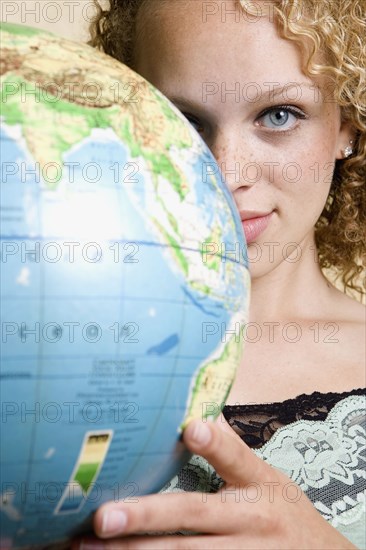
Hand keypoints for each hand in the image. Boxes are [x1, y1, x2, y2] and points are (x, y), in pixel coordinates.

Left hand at [74, 418, 355, 548]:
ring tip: (91, 548)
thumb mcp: (268, 478)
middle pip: (197, 516)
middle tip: (103, 518)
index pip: (238, 459)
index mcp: (260, 485)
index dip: (216, 444)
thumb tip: (198, 410)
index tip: (190, 428)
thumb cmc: (285, 514)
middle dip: (148, 517)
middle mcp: (252, 521)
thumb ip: (233, 451)